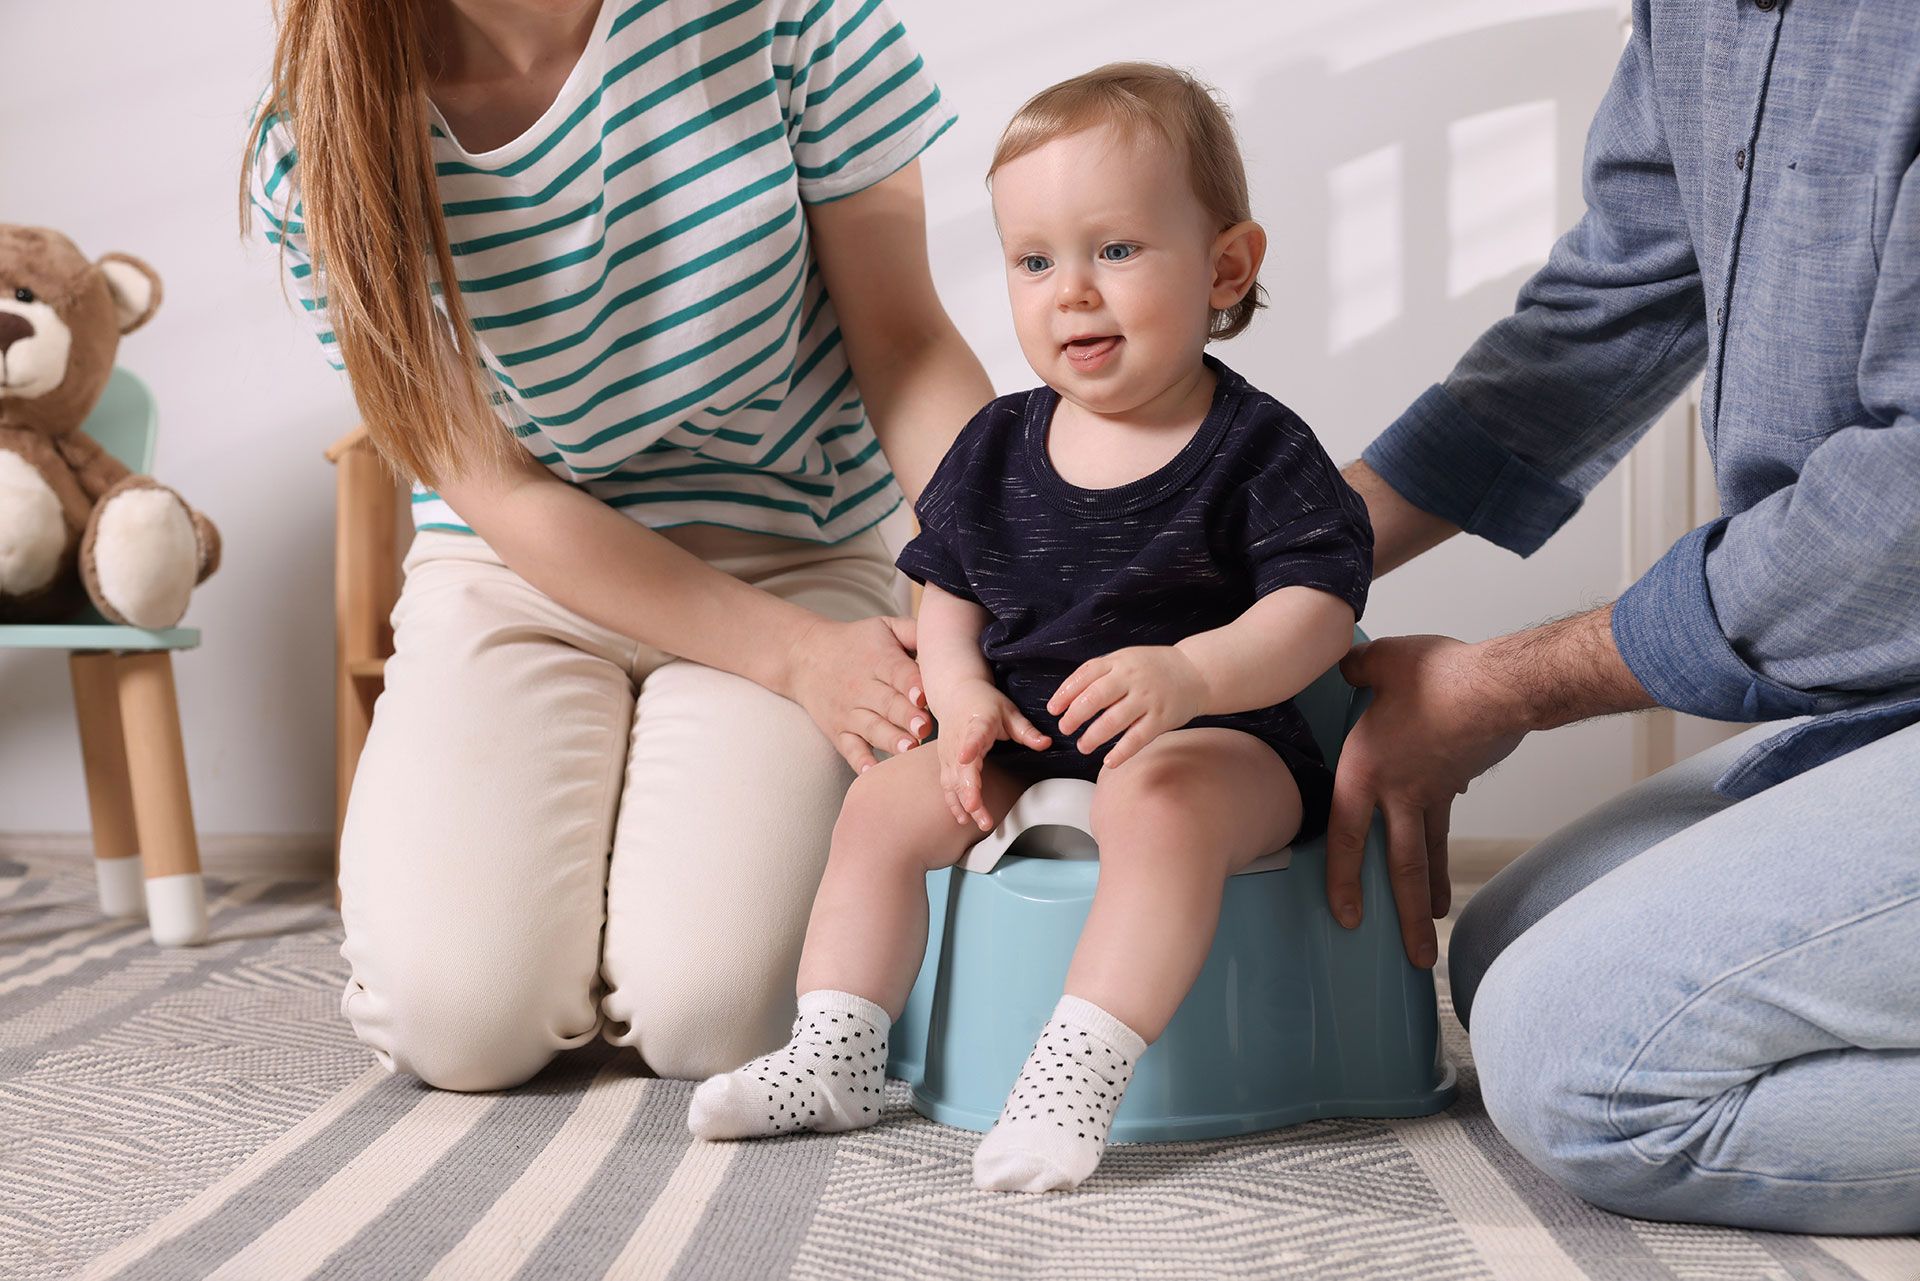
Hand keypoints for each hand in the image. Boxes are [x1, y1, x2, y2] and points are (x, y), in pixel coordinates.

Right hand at [786, 614, 929, 771]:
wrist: (805, 656)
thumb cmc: (857, 642)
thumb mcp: (884, 627)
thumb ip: (914, 631)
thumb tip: (946, 634)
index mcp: (879, 660)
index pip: (897, 672)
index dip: (911, 684)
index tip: (924, 695)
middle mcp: (862, 687)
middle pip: (887, 703)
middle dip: (906, 715)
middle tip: (924, 727)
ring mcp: (849, 712)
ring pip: (872, 728)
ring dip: (891, 739)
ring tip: (908, 748)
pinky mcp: (838, 732)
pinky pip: (850, 749)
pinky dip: (860, 762)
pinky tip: (872, 773)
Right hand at [934, 678, 1049, 829]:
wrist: (956, 693)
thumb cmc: (984, 702)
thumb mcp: (1009, 712)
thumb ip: (1027, 730)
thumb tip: (1046, 743)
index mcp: (976, 724)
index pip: (972, 736)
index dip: (969, 747)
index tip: (965, 758)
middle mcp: (958, 740)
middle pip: (961, 770)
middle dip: (970, 794)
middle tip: (982, 816)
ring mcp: (948, 752)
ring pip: (952, 782)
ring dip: (963, 804)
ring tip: (979, 823)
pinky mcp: (944, 761)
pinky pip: (947, 785)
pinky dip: (953, 802)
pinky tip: (962, 818)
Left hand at [1048, 645, 1205, 769]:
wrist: (1196, 672)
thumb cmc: (1154, 668)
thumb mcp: (1126, 660)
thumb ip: (1102, 674)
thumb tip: (1069, 697)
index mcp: (1119, 661)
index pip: (1085, 675)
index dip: (1066, 693)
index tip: (1053, 709)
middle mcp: (1132, 678)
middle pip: (1096, 697)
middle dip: (1075, 715)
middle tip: (1065, 729)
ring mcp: (1147, 698)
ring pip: (1114, 720)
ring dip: (1094, 736)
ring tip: (1082, 746)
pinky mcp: (1161, 718)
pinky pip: (1138, 737)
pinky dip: (1122, 752)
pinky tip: (1109, 761)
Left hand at [1325, 634, 1527, 968]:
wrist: (1501, 685)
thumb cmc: (1439, 675)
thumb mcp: (1380, 663)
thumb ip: (1355, 670)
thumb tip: (1341, 665)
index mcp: (1366, 771)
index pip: (1346, 837)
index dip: (1345, 881)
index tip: (1347, 919)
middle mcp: (1398, 793)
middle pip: (1401, 867)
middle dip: (1408, 917)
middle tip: (1417, 959)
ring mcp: (1432, 793)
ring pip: (1429, 854)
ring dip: (1431, 892)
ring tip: (1435, 922)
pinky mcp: (1457, 783)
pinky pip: (1446, 822)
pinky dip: (1444, 839)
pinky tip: (1444, 850)